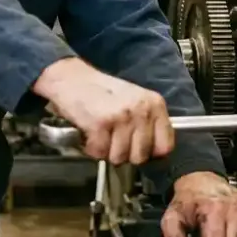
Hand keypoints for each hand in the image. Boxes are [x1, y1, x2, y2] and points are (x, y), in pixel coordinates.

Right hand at [33, 57, 173, 163]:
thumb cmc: (100, 91)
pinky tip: (89, 133)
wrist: (71, 78)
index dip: (149, 153)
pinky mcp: (101, 123)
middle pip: (140, 157)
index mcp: (154, 104)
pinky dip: (91, 148)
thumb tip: (154, 154)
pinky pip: (100, 153)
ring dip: (106, 151)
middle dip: (124, 154)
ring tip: (100, 134)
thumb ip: (148, 123)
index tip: (136, 148)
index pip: (165, 146)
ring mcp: (122, 116)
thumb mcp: (134, 101)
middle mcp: (142, 109)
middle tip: (112, 139)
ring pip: (119, 158)